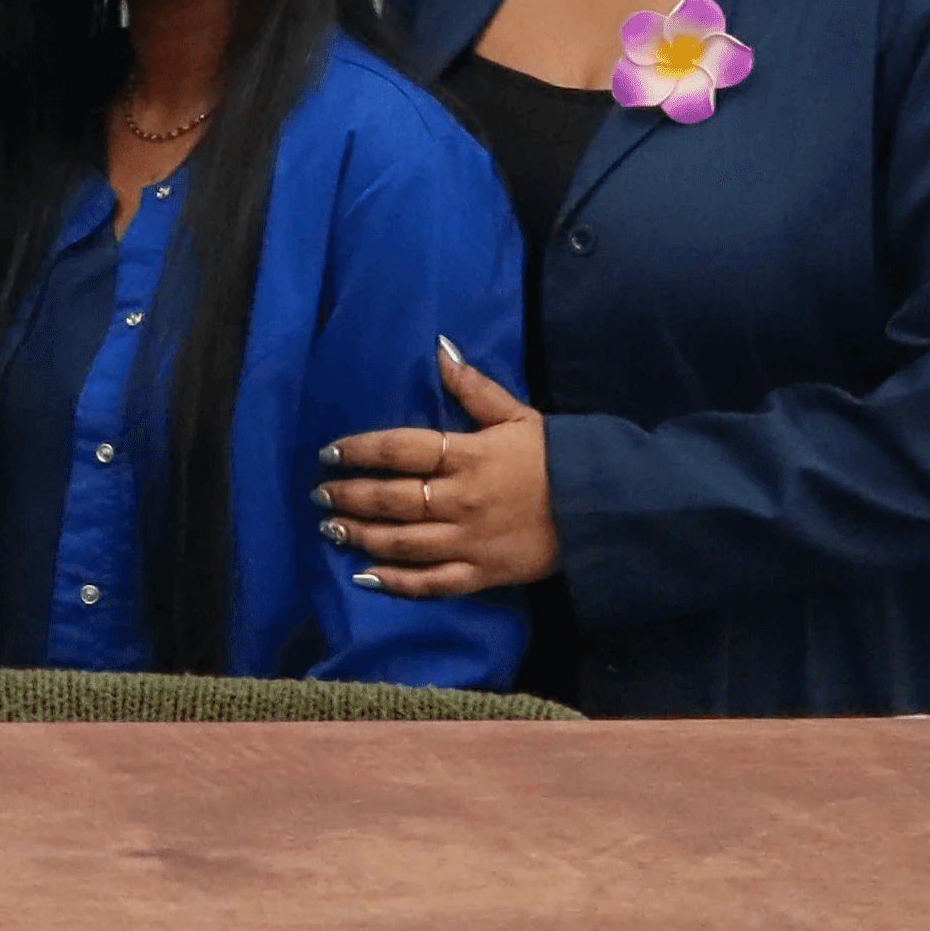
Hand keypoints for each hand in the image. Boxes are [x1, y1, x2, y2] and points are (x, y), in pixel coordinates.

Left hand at [315, 338, 559, 596]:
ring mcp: (471, 540)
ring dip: (361, 535)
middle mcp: (462, 499)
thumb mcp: (518, 415)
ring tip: (331, 528)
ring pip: (402, 541)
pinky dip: (397, 582)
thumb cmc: (559, 457)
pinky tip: (365, 576)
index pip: (399, 450)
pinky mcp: (484, 573)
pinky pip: (432, 581)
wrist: (609, 508)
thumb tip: (439, 348)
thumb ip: (473, 387)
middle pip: (391, 498)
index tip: (329, 452)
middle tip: (320, 494)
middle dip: (349, 496)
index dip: (358, 450)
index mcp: (468, 456)